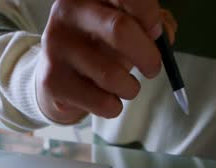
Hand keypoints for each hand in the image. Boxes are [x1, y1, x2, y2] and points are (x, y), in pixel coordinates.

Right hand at [36, 0, 176, 123]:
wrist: (57, 75)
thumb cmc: (97, 44)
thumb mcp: (122, 24)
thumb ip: (148, 23)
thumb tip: (163, 34)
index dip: (149, 14)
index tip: (155, 32)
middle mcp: (66, 14)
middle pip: (120, 30)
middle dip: (148, 56)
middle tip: (152, 69)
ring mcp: (55, 48)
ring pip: (112, 76)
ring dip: (131, 88)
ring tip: (126, 87)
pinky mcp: (52, 81)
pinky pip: (101, 102)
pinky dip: (114, 107)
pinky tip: (108, 100)